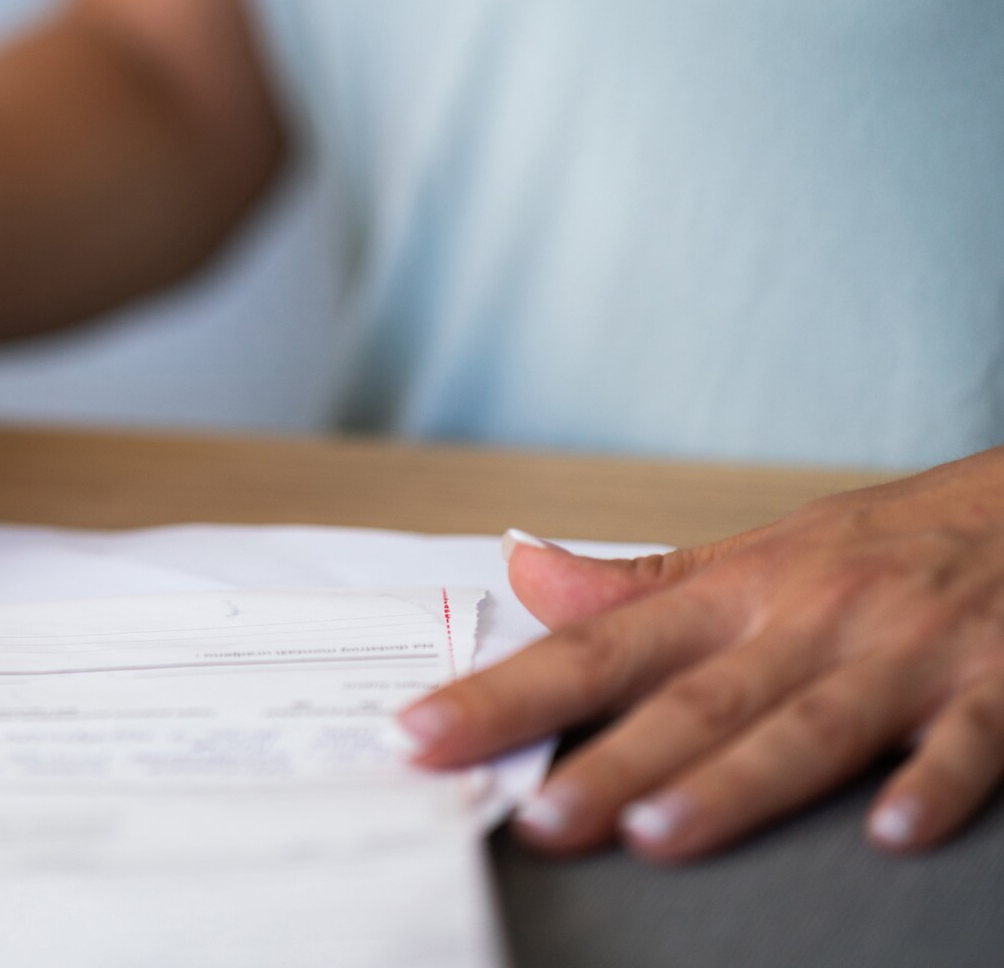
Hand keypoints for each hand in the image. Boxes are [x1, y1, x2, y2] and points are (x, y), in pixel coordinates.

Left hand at [399, 447, 1003, 860]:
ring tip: (657, 833)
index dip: (510, 691)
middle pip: (691, 699)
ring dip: (734, 780)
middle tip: (533, 816)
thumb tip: (526, 572)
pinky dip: (931, 781)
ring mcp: (902, 654)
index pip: (599, 646)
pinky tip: (888, 830)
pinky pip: (965, 742)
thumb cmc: (894, 539)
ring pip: (806, 724)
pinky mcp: (999, 686)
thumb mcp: (765, 551)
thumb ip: (646, 584)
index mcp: (739, 592)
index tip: (426, 732)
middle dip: (609, 759)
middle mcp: (806, 621)